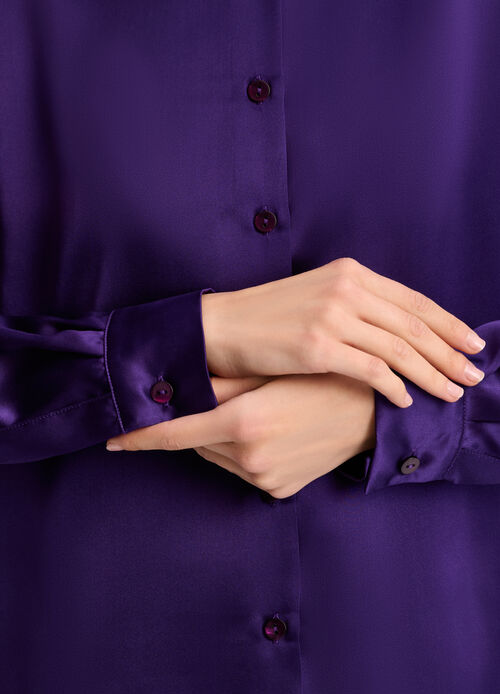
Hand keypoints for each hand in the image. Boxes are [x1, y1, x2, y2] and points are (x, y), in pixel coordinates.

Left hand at [106, 372, 375, 498]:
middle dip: (200, 423)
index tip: (112, 439)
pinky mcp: (280, 491)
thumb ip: (220, 386)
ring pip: (221, 456)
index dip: (140, 436)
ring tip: (258, 412)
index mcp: (244, 424)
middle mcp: (250, 459)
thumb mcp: (270, 374)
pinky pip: (246, 471)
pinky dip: (247, 454)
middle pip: (200, 442)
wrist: (375, 414)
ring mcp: (266, 480)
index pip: (175, 434)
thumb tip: (176, 388)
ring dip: (224, 438)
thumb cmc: (324, 380)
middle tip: (223, 400)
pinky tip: (274, 434)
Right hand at [201, 256, 485, 407]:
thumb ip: (356, 304)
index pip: (413, 300)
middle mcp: (347, 289)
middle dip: (450, 353)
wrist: (220, 326)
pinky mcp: (317, 346)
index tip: (472, 343)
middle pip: (414, 325)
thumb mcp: (317, 295)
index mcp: (351, 273)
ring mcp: (332, 316)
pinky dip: (394, 387)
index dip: (448, 324)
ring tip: (451, 393)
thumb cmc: (267, 317)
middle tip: (474, 374)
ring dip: (431, 374)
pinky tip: (405, 401)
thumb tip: (394, 330)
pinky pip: (371, 370)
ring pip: (399, 349)